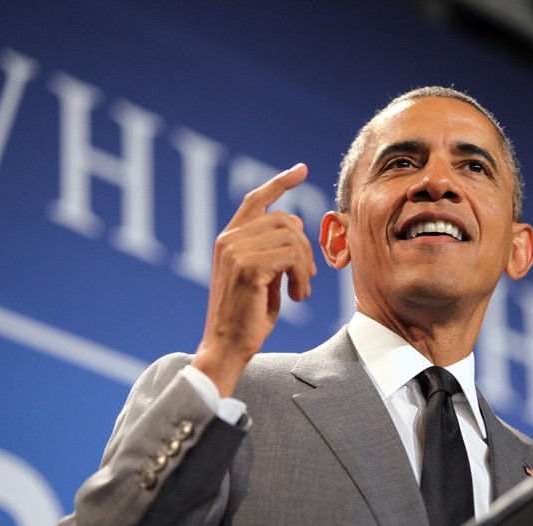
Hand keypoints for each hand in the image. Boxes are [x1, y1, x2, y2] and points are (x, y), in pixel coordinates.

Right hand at [192, 163, 316, 396]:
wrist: (225, 349)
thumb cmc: (245, 319)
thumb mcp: (262, 278)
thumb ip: (273, 250)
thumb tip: (296, 223)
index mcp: (228, 241)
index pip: (256, 200)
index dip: (280, 182)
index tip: (301, 169)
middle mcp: (228, 240)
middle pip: (285, 220)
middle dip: (305, 247)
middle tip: (307, 278)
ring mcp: (235, 251)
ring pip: (292, 237)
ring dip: (305, 265)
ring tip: (301, 291)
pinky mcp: (247, 267)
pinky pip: (291, 255)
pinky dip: (301, 275)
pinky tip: (297, 296)